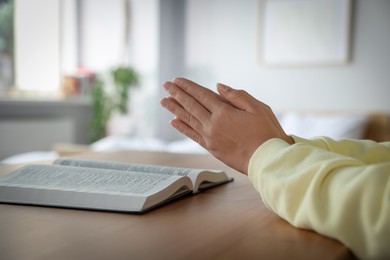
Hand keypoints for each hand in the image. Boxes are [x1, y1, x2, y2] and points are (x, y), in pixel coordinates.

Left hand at [160, 78, 293, 173]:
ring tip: (163, 100)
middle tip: (165, 85)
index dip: (188, 86)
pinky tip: (173, 121)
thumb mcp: (257, 108)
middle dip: (177, 94)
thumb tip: (218, 87)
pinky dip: (182, 127)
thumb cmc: (266, 133)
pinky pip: (192, 135)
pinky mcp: (211, 148)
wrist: (267, 160)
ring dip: (174, 109)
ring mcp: (210, 137)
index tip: (177, 80)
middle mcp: (213, 124)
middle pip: (191, 105)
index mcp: (224, 112)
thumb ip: (236, 96)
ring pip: (188, 119)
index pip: (201, 95)